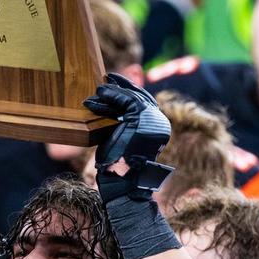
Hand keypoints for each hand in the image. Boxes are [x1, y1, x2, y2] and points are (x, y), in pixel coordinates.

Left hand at [83, 73, 173, 201]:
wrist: (122, 181)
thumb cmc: (118, 167)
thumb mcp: (122, 139)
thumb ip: (121, 123)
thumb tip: (111, 107)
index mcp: (157, 127)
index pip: (145, 103)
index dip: (130, 92)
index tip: (115, 84)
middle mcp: (159, 122)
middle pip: (141, 96)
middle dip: (124, 85)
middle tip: (108, 77)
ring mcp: (151, 120)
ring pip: (132, 97)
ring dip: (114, 90)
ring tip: (99, 88)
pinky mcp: (141, 118)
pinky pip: (125, 100)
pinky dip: (112, 95)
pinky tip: (100, 93)